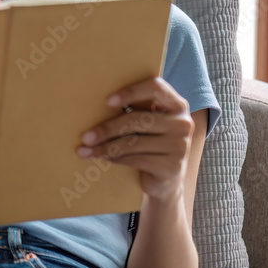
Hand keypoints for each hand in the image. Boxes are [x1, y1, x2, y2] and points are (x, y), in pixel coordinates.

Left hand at [76, 76, 193, 201]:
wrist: (167, 179)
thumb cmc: (150, 142)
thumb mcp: (148, 122)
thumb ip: (136, 109)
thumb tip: (95, 105)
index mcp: (176, 104)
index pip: (156, 87)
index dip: (131, 92)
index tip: (107, 101)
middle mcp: (182, 123)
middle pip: (137, 119)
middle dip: (106, 129)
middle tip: (85, 137)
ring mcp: (180, 146)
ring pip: (133, 142)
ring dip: (104, 147)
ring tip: (85, 150)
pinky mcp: (172, 166)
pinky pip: (135, 159)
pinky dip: (114, 158)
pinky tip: (103, 158)